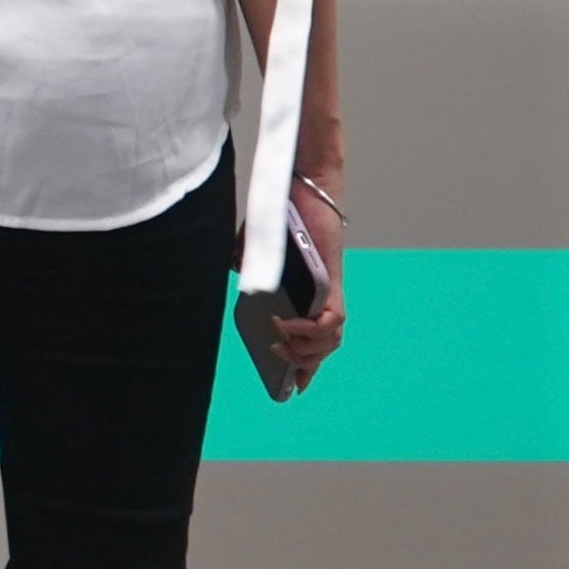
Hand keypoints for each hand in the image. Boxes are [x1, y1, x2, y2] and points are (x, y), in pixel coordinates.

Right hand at [234, 176, 345, 398]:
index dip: (309, 364)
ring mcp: (327, 287)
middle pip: (326, 345)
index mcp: (306, 290)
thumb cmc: (280, 210)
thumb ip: (247, 260)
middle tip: (280, 360)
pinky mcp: (329, 278)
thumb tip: (237, 272)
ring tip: (282, 344)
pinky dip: (312, 330)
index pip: (314, 336)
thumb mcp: (253, 242)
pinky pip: (331, 319)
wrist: (300, 182)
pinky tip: (289, 326)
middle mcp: (321, 294)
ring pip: (331, 338)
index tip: (298, 387)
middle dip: (304, 363)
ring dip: (307, 350)